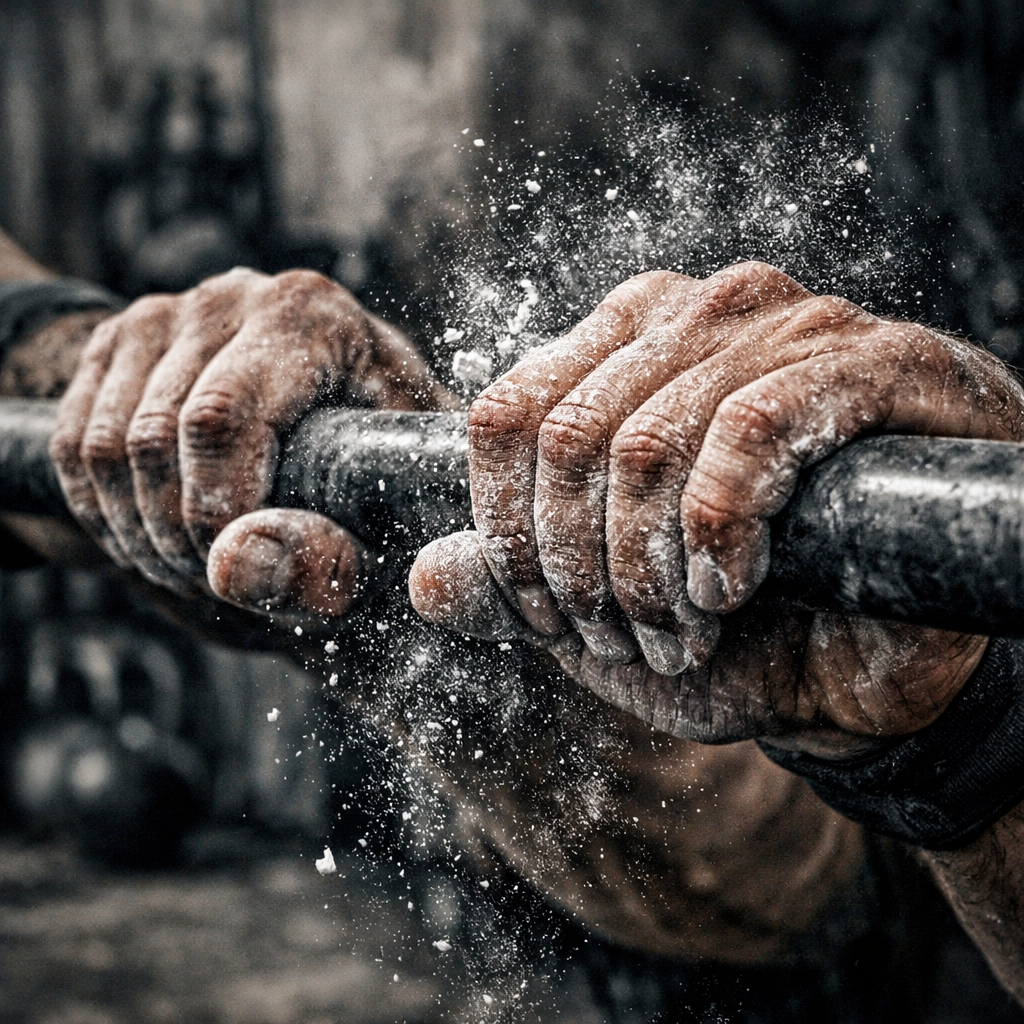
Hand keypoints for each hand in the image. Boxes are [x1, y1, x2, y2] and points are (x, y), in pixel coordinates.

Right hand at [51, 267, 454, 620]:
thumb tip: (235, 568)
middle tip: (212, 582)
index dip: (210, 512)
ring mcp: (167, 313)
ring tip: (189, 569)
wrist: (348, 392)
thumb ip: (330, 550)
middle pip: (156, 436)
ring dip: (137, 532)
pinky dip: (103, 510)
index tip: (229, 569)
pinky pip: (76, 441)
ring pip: (106, 444)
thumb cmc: (380, 454)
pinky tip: (151, 543)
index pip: (220, 419)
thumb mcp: (383, 505)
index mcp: (309, 315)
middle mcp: (232, 296)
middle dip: (175, 534)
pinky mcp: (119, 341)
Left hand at [411, 262, 1023, 751]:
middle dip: (580, 570)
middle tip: (623, 641)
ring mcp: (784, 325)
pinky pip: (752, 431)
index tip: (546, 621)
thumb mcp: (600, 616)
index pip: (503, 415)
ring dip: (648, 571)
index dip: (507, 535)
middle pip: (567, 438)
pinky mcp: (875, 361)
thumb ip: (513, 590)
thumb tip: (425, 582)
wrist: (870, 654)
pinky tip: (729, 590)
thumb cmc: (735, 623)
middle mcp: (691, 311)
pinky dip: (719, 534)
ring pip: (648, 442)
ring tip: (680, 633)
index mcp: (616, 343)